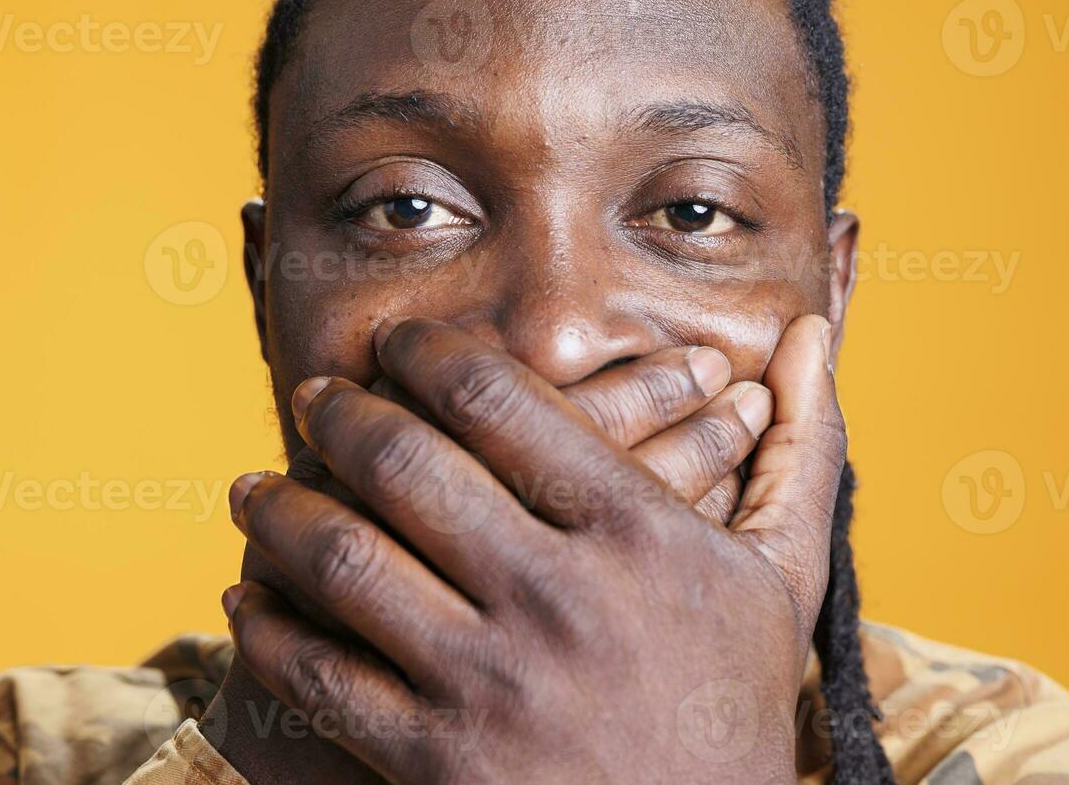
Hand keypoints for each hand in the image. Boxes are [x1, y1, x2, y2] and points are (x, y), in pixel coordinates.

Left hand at [224, 315, 842, 782]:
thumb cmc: (736, 707)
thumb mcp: (784, 578)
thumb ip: (799, 449)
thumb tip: (815, 327)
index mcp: (640, 533)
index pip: (501, 400)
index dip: (426, 352)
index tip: (394, 344)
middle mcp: (559, 597)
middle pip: (408, 464)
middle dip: (341, 415)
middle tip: (313, 398)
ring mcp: (493, 685)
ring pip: (346, 561)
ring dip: (280, 511)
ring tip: (254, 487)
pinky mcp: (438, 765)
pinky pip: (322, 677)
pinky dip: (270, 629)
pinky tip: (253, 599)